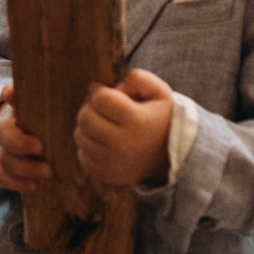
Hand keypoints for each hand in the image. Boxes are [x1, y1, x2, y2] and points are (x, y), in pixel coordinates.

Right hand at [0, 91, 50, 192]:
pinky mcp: (1, 168)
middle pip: (3, 150)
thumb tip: (10, 90)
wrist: (18, 124)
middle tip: (48, 164)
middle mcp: (0, 137)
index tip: (39, 146)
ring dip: (25, 172)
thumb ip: (23, 96)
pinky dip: (17, 184)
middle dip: (24, 160)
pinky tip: (34, 185)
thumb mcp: (31, 103)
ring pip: (3, 167)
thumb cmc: (32, 113)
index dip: (19, 141)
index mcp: (8, 120)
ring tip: (47, 174)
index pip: (4, 131)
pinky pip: (3, 179)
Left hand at [75, 69, 174, 186]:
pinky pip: (82, 155)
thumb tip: (101, 88)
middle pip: (85, 117)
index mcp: (136, 121)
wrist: (173, 155)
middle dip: (90, 108)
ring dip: (87, 127)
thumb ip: (136, 78)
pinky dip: (89, 146)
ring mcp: (113, 162)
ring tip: (105, 124)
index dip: (99, 91)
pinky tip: (104, 142)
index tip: (106, 93)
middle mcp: (123, 144)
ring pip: (80, 136)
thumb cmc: (162, 117)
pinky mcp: (107, 175)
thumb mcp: (160, 91)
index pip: (100, 99)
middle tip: (103, 109)